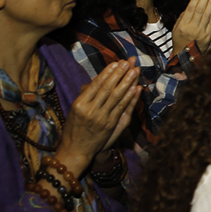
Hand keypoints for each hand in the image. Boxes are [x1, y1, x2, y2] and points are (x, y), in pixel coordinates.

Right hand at [57, 59, 140, 174]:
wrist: (76, 149)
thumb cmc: (75, 126)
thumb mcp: (75, 109)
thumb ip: (85, 94)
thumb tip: (96, 79)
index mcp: (79, 103)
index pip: (96, 84)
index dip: (107, 73)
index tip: (116, 63)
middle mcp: (90, 109)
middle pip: (107, 88)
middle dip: (119, 73)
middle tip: (128, 62)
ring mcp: (101, 117)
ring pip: (116, 96)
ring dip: (127, 82)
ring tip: (134, 70)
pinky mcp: (110, 124)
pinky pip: (121, 108)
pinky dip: (129, 97)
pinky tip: (135, 88)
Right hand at [172, 0, 210, 53]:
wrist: (185, 57)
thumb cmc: (179, 40)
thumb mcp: (176, 28)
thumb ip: (183, 16)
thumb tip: (191, 5)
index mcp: (182, 26)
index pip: (191, 9)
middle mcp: (192, 29)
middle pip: (200, 10)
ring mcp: (201, 33)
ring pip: (208, 15)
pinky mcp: (209, 37)